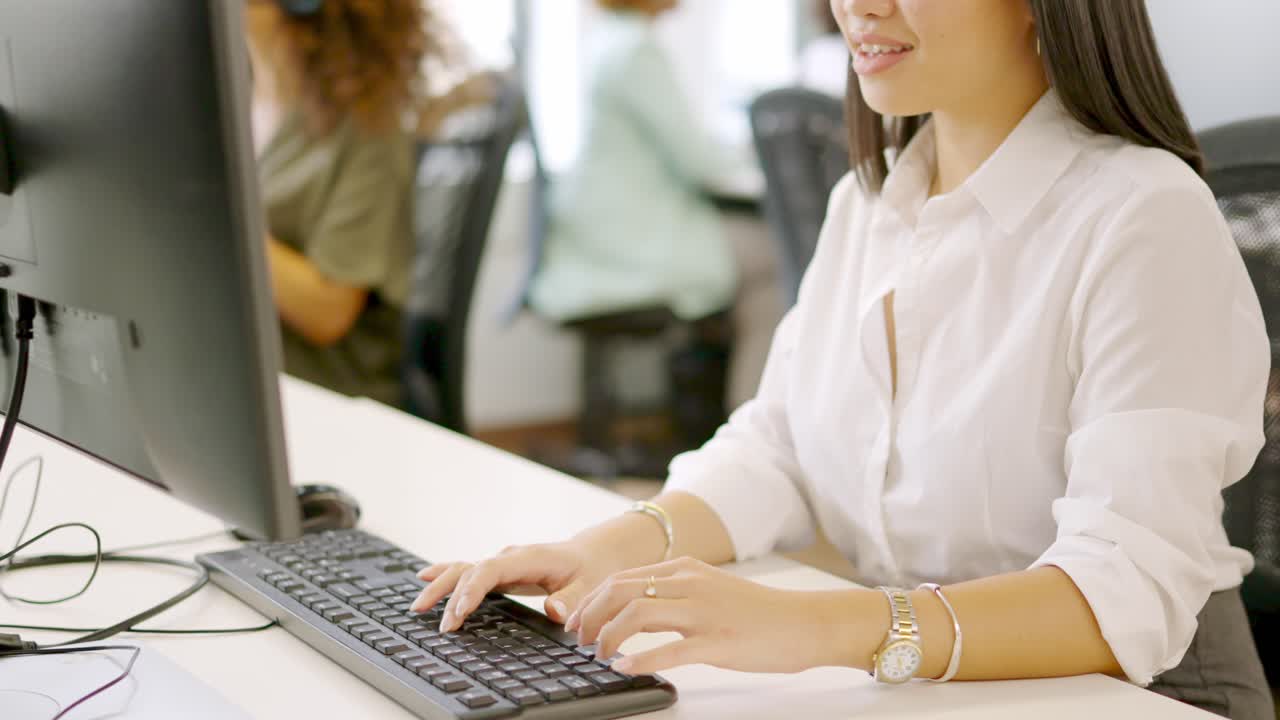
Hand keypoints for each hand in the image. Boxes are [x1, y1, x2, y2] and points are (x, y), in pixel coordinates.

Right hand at [411, 540, 630, 632]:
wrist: (594, 553)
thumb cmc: (592, 568)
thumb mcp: (591, 584)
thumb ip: (572, 598)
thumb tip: (554, 611)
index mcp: (529, 558)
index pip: (491, 570)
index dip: (473, 589)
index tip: (460, 611)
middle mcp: (510, 557)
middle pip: (471, 570)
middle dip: (452, 597)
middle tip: (442, 625)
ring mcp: (503, 563)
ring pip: (464, 570)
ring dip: (441, 587)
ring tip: (418, 606)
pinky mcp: (501, 572)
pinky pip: (469, 571)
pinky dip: (446, 575)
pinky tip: (425, 578)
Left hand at [567, 556, 850, 675]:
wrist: (805, 622)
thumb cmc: (758, 612)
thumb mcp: (709, 589)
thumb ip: (673, 593)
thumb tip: (632, 609)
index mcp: (685, 570)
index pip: (622, 578)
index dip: (591, 600)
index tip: (577, 621)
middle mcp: (690, 584)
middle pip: (621, 591)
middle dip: (591, 616)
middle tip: (579, 639)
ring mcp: (704, 612)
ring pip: (639, 614)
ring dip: (609, 635)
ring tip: (598, 654)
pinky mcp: (718, 642)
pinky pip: (671, 649)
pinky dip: (641, 658)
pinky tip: (625, 667)